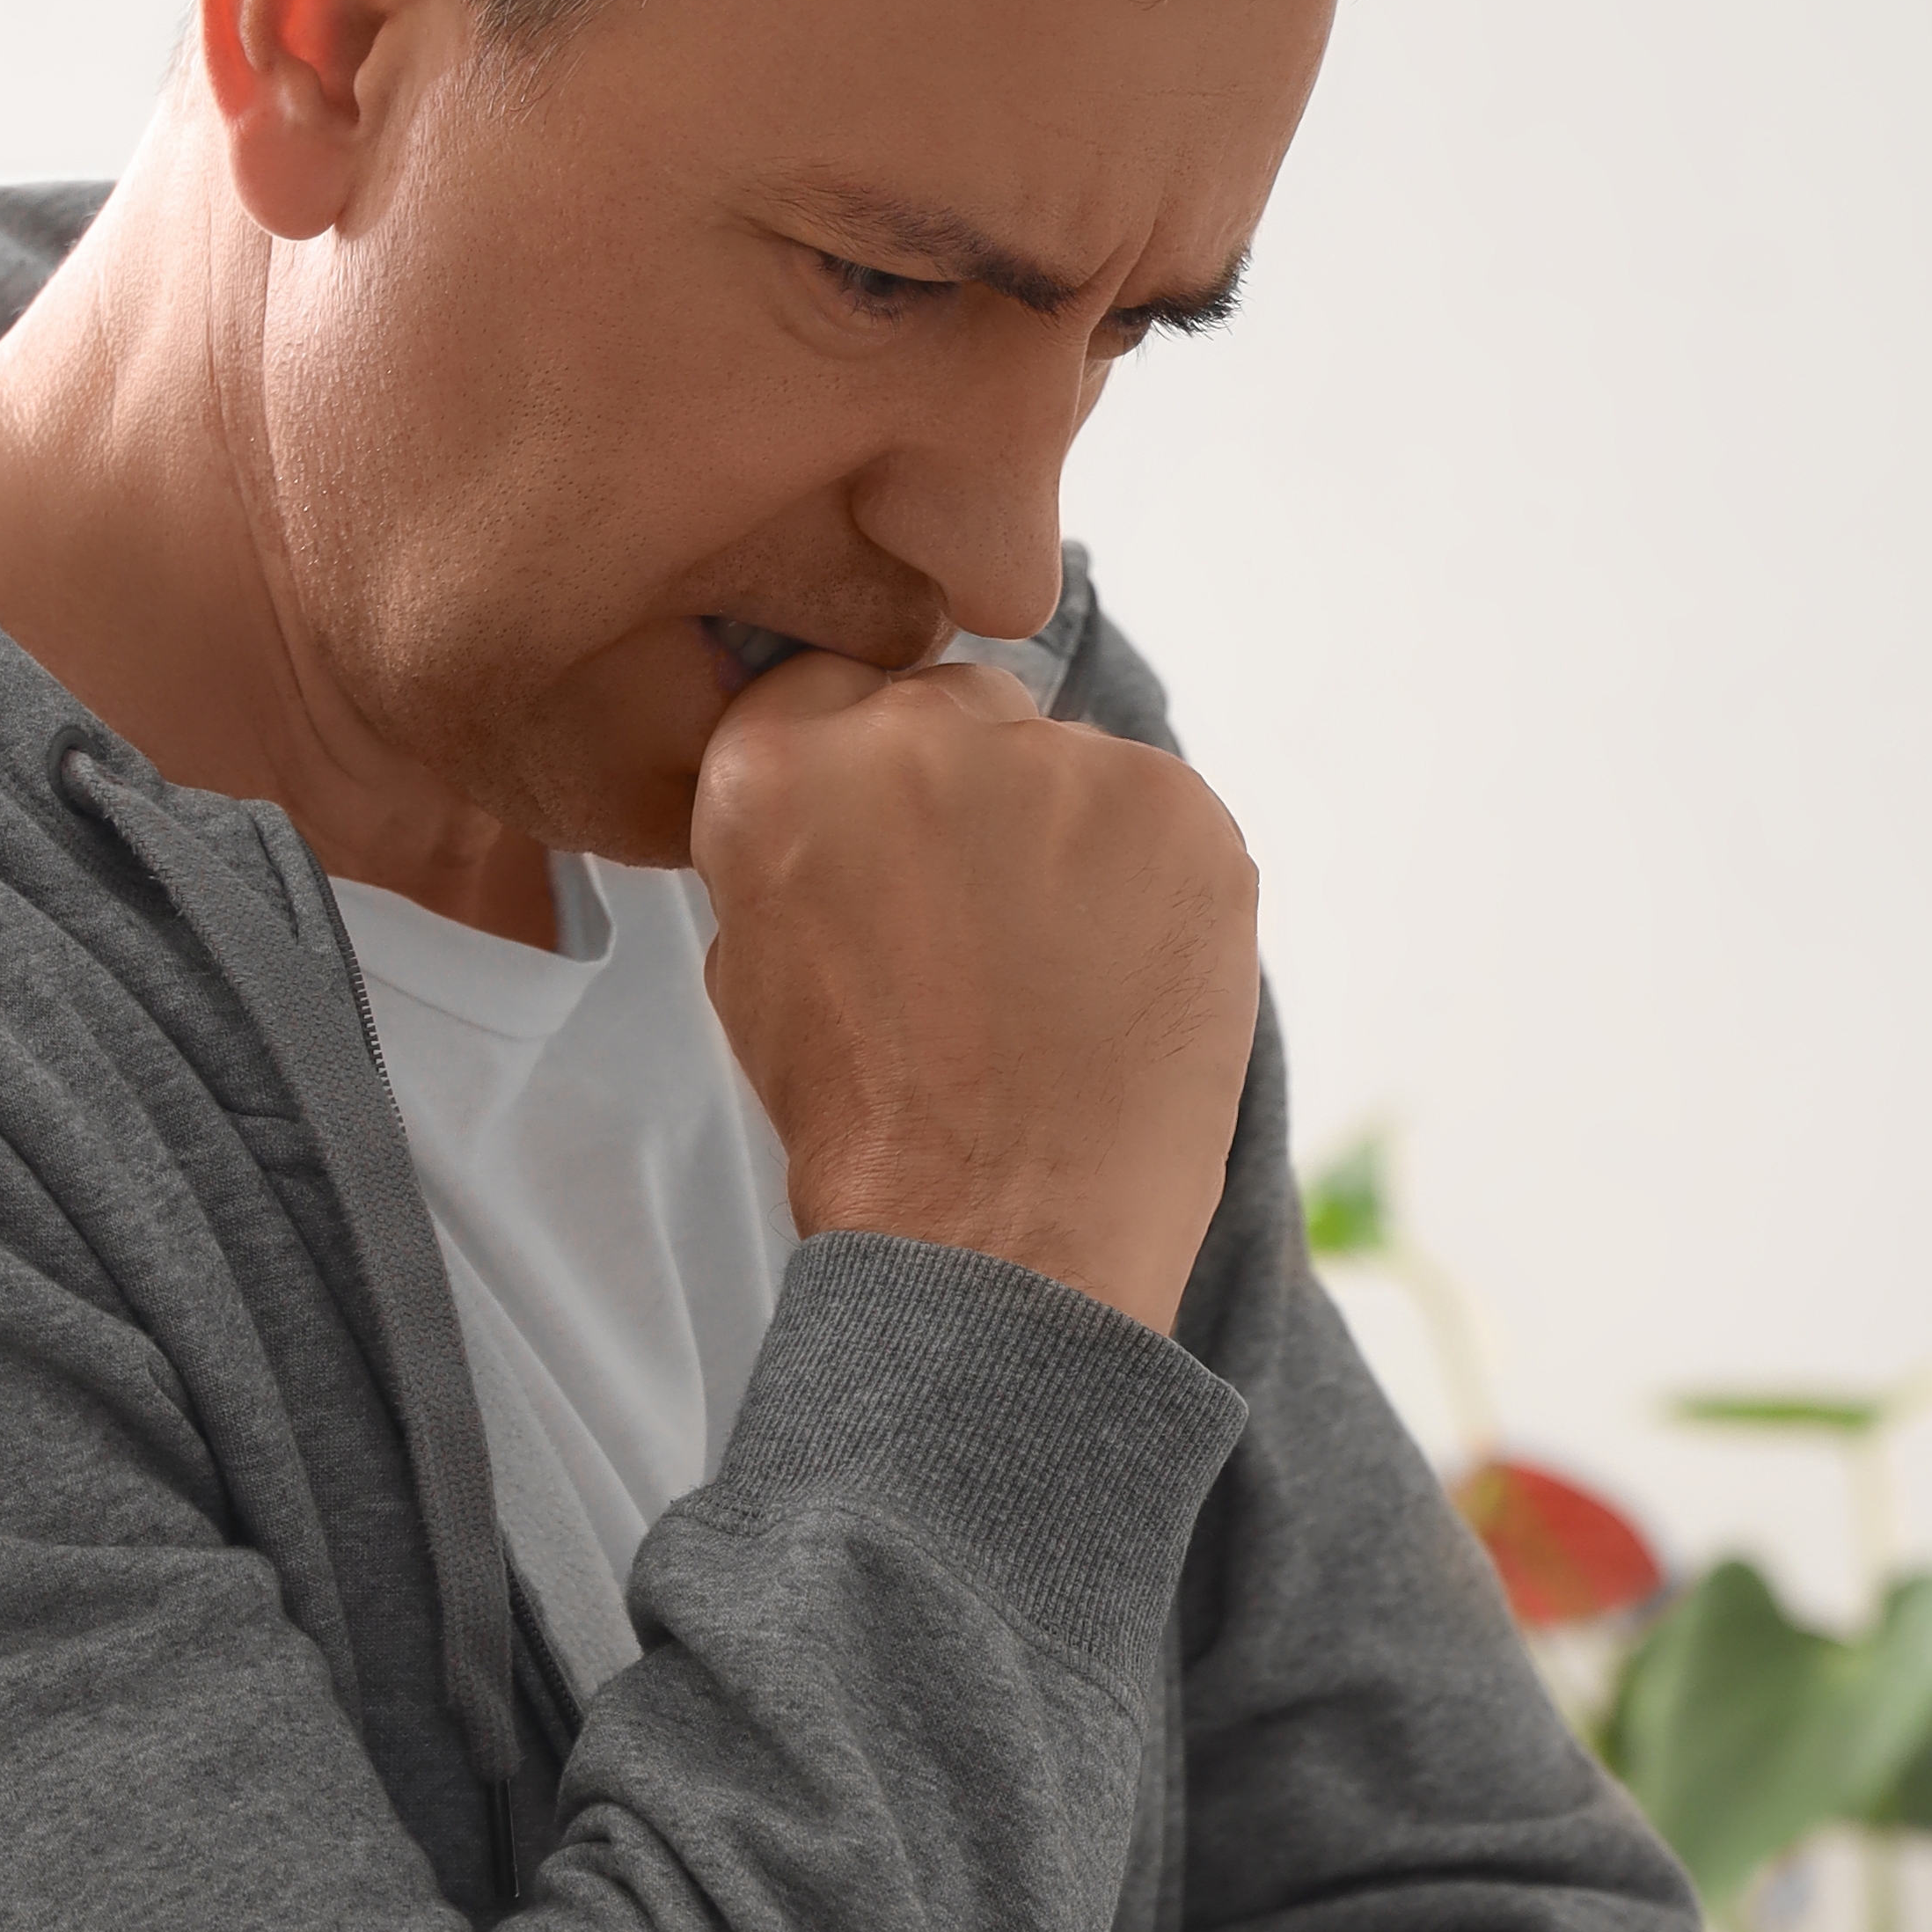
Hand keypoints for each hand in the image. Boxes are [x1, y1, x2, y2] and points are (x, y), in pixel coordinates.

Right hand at [692, 656, 1258, 1341]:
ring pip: (1066, 765)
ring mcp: (1059, 763)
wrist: (1002, 1241)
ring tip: (1057, 981)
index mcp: (780, 764)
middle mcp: (914, 733)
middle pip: (957, 709)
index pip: (827, 691)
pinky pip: (1161, 815)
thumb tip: (857, 789)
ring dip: (1066, 844)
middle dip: (970, 799)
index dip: (867, 779)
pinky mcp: (1177, 807)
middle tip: (980, 932)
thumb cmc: (871, 1130)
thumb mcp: (753, 969)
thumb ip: (794, 843)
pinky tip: (1121, 984)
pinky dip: (1152, 886)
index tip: (892, 850)